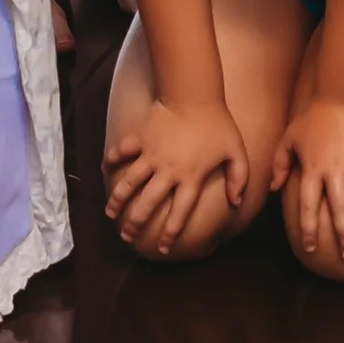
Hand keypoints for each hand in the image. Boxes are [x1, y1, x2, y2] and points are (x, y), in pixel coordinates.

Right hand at [102, 94, 249, 254]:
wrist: (195, 93)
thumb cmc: (218, 123)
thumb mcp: (236, 151)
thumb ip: (239, 178)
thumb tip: (236, 203)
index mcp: (190, 177)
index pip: (179, 213)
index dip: (170, 234)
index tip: (161, 248)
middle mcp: (168, 171)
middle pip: (148, 204)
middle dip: (136, 223)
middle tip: (128, 237)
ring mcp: (151, 155)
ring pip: (129, 183)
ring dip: (118, 200)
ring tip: (110, 215)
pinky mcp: (141, 139)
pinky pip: (122, 151)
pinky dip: (112, 159)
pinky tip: (104, 169)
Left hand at [271, 95, 343, 262]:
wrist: (343, 90)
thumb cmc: (314, 116)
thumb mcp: (290, 138)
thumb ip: (279, 164)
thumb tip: (273, 189)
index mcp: (314, 170)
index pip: (309, 206)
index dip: (308, 229)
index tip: (310, 248)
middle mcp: (337, 170)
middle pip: (340, 210)